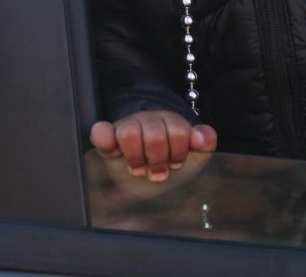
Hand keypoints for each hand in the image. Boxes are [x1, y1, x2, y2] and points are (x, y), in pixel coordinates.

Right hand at [89, 111, 216, 181]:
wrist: (146, 185)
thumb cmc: (170, 166)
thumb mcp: (195, 157)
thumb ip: (205, 142)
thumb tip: (198, 136)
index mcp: (171, 122)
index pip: (178, 131)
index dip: (178, 152)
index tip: (175, 164)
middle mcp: (149, 120)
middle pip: (155, 134)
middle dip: (158, 159)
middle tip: (158, 172)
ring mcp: (126, 127)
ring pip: (130, 132)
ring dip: (136, 157)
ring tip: (139, 169)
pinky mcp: (106, 138)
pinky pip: (101, 131)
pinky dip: (105, 140)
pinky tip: (114, 152)